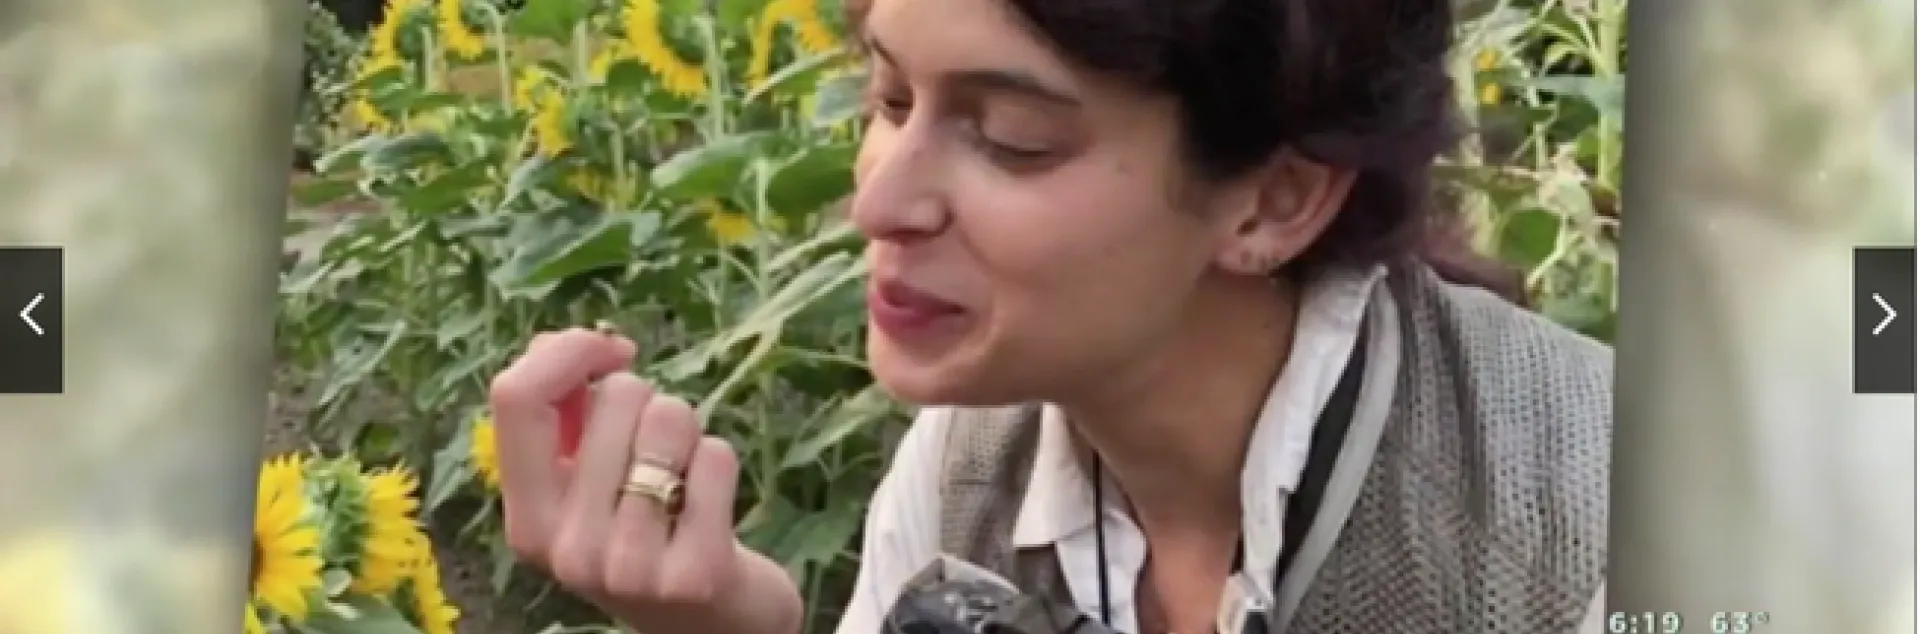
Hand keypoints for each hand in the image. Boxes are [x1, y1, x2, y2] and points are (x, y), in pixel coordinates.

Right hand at [487, 327, 784, 632]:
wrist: (712, 623)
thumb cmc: (649, 532)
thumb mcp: (588, 484)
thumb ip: (565, 417)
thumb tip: (552, 343)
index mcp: (527, 519)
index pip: (515, 396)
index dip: (569, 351)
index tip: (613, 352)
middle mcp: (566, 549)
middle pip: (614, 398)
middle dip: (650, 404)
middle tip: (658, 458)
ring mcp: (629, 568)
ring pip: (669, 419)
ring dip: (689, 433)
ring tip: (683, 481)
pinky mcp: (695, 574)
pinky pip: (716, 458)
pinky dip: (721, 464)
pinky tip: (710, 508)